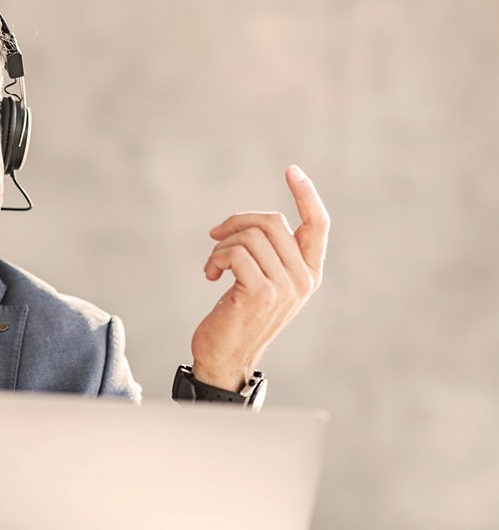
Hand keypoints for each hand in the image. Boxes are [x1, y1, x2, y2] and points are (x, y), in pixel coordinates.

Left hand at [190, 165, 328, 390]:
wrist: (225, 359)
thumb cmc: (237, 319)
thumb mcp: (261, 284)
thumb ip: (270, 256)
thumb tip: (251, 222)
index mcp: (309, 274)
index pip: (318, 225)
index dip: (307, 194)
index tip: (292, 170)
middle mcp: (303, 280)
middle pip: (273, 222)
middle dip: (238, 221)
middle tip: (216, 234)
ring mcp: (285, 287)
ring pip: (251, 236)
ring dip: (222, 245)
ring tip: (213, 265)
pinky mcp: (261, 293)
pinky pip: (235, 253)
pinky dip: (216, 258)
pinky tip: (210, 275)